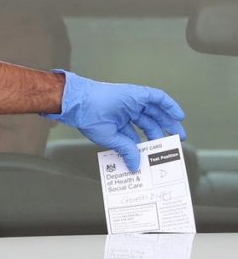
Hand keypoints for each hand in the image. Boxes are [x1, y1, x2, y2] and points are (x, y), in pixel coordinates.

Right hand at [43, 70, 185, 170]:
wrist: (80, 104)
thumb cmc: (88, 118)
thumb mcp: (110, 139)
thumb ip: (126, 150)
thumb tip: (135, 165)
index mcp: (118, 122)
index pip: (136, 134)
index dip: (147, 144)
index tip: (155, 154)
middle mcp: (126, 111)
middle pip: (149, 122)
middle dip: (162, 133)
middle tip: (172, 143)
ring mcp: (132, 102)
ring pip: (155, 111)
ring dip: (168, 121)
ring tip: (178, 134)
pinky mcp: (137, 94)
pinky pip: (157, 97)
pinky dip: (169, 105)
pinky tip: (178, 116)